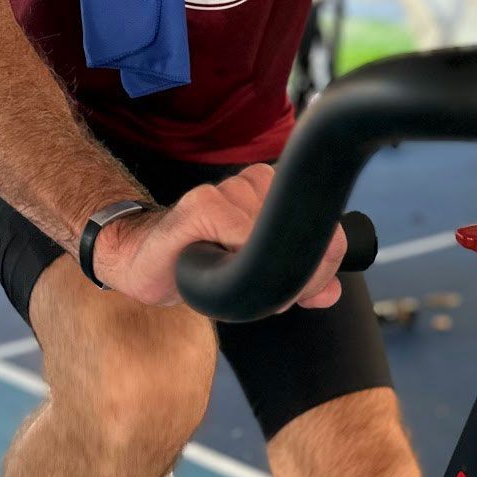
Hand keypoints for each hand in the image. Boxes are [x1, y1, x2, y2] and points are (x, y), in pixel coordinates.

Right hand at [90, 163, 346, 311]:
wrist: (145, 264)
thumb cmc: (200, 265)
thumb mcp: (255, 280)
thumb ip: (296, 283)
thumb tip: (332, 293)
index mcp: (273, 193)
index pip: (324, 227)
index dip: (321, 265)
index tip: (303, 289)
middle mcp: (255, 183)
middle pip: (301, 234)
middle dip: (292, 275)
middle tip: (265, 292)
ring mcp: (228, 189)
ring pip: (272, 238)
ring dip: (258, 271)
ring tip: (226, 274)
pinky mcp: (202, 203)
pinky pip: (241, 235)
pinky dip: (235, 261)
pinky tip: (210, 264)